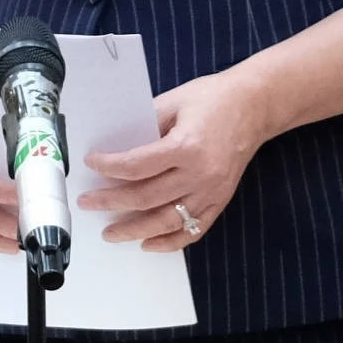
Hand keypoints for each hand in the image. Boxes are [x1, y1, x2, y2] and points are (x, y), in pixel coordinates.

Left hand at [82, 67, 272, 252]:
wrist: (255, 106)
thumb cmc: (212, 98)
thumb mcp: (174, 101)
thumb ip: (146, 124)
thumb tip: (114, 145)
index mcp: (186, 146)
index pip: (137, 165)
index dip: (109, 167)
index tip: (90, 163)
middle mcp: (200, 175)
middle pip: (147, 197)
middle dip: (112, 202)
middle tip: (87, 203)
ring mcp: (211, 192)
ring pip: (167, 222)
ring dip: (135, 231)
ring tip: (110, 233)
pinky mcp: (220, 201)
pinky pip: (193, 230)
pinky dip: (169, 242)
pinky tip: (148, 243)